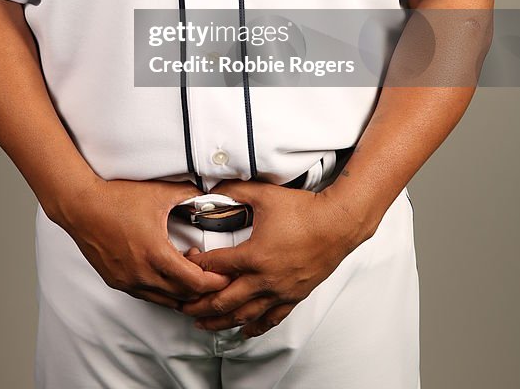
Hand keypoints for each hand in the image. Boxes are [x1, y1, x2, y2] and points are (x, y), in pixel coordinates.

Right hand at [56, 177, 230, 309]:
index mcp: (156, 254)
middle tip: (213, 274)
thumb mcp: (159, 193)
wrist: (81, 206)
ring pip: (164, 300)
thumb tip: (210, 195)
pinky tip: (166, 271)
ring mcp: (128, 281)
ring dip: (181, 291)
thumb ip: (188, 194)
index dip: (214, 281)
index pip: (194, 283)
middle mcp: (142, 274)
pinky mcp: (117, 281)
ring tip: (190, 271)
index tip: (226, 275)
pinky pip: (147, 294)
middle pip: (183, 296)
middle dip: (202, 288)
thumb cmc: (117, 198)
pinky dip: (162, 289)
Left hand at [181, 179, 363, 336]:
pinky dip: (253, 327)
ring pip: (243, 316)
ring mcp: (279, 292)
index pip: (216, 267)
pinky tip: (243, 331)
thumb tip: (213, 187)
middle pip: (223, 300)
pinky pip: (270, 319)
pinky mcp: (293, 297)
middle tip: (182, 307)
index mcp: (254, 256)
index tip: (186, 264)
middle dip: (199, 305)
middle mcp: (264, 280)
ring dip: (220, 322)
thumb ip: (235, 190)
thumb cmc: (303, 210)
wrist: (337, 224)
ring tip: (203, 324)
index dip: (197, 266)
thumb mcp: (265, 195)